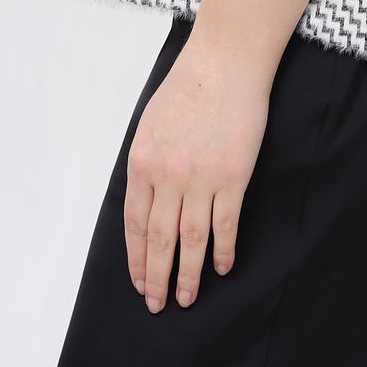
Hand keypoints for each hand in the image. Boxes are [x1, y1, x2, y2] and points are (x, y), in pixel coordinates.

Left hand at [124, 27, 272, 312]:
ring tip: (188, 298)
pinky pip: (225, 224)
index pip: (134, 224)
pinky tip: (221, 267)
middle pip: (159, 240)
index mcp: (141, 163)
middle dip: (157, 277)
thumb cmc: (188, 87)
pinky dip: (222, 250)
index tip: (139, 281)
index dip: (136, 258)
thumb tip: (145, 202)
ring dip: (188, 274)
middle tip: (158, 304)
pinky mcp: (232, 176)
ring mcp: (201, 178)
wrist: (225, 62)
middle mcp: (167, 176)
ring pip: (191, 240)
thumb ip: (145, 164)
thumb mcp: (150, 125)